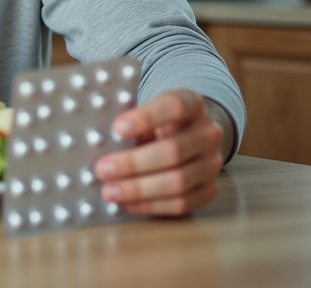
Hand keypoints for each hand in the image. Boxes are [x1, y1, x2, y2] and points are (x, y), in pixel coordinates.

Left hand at [92, 89, 224, 216]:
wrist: (188, 135)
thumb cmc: (158, 122)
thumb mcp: (147, 111)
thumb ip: (129, 122)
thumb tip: (98, 142)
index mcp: (192, 104)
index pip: (174, 107)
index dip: (146, 118)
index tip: (116, 129)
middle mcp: (208, 133)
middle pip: (173, 150)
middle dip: (133, 163)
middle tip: (103, 169)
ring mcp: (212, 163)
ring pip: (179, 181)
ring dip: (139, 189)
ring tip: (110, 191)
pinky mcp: (209, 189)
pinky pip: (182, 203)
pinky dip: (152, 205)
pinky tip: (128, 203)